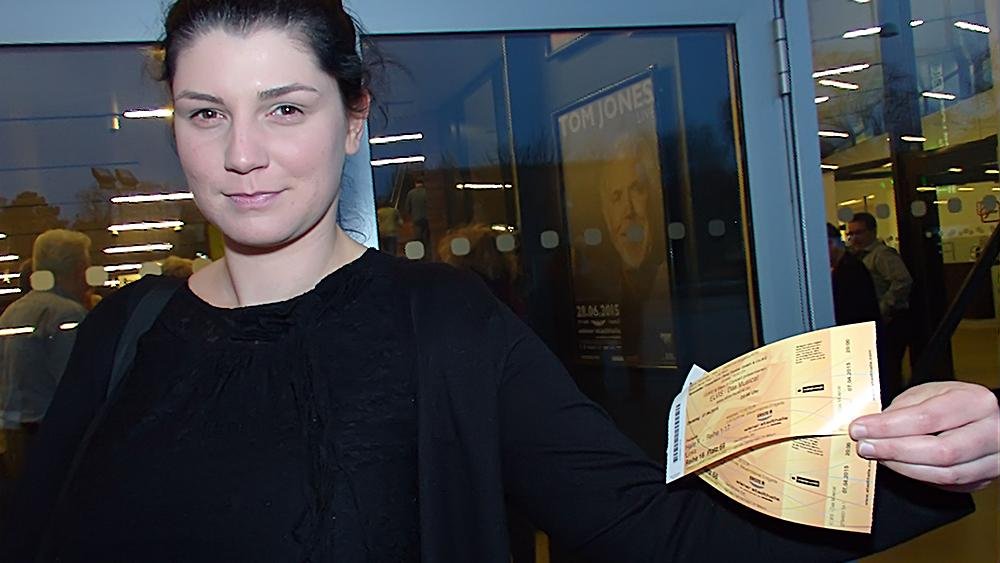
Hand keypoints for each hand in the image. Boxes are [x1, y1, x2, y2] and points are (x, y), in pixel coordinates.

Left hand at [849, 381, 999, 491]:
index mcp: (975, 402)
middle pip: (939, 451)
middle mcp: (991, 432)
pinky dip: (918, 476)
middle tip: (865, 446)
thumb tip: (874, 427)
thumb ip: (904, 408)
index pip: (927, 418)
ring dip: (903, 467)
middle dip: (894, 450)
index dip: (888, 426)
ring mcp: (991, 459)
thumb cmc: (957, 402)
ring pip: (944, 474)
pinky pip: (948, 485)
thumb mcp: (930, 392)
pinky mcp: (984, 479)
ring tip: (878, 456)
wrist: (989, 418)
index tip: (861, 429)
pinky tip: (898, 466)